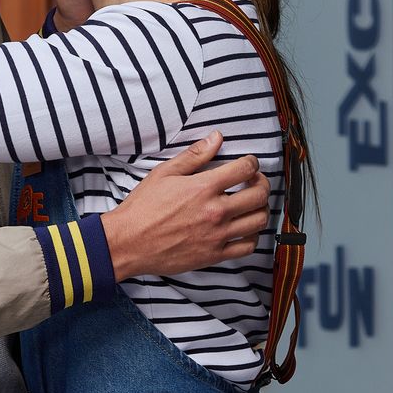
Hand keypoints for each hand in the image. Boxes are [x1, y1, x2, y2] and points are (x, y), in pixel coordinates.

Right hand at [100, 131, 270, 280]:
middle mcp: (215, 211)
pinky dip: (253, 235)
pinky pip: (248, 246)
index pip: (244, 169)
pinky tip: (245, 228)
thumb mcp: (164, 173)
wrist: (129, 242)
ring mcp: (217, 235)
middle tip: (255, 181)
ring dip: (261, 208)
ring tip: (252, 203)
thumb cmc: (144, 207)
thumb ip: (194, 155)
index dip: (252, 162)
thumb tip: (216, 137)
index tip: (249, 163)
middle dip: (262, 183)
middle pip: (258, 194)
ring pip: (258, 220)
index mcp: (203, 187)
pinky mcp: (215, 255)